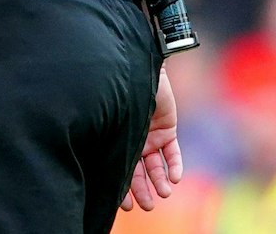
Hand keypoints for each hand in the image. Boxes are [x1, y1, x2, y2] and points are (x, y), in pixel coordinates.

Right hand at [121, 66, 184, 210]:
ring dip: (160, 180)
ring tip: (164, 194)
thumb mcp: (110, 120)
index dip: (122, 190)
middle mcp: (133, 141)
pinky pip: (173, 151)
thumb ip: (108, 141)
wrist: (136, 68)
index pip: (119, 171)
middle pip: (138, 172)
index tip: (126, 207)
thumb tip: (99, 169)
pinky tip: (175, 178)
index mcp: (116, 141)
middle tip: (148, 206)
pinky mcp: (168, 129)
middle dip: (143, 191)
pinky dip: (175, 164)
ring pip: (156, 165)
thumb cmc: (117, 93)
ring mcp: (151, 136)